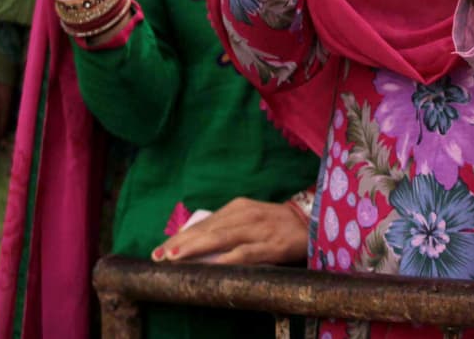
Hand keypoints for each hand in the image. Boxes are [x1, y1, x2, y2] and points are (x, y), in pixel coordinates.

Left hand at [151, 197, 309, 265]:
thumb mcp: (249, 219)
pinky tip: (211, 266)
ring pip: (221, 239)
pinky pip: (245, 253)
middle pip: (207, 230)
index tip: (159, 250)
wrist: (314, 222)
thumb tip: (193, 240)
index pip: (203, 224)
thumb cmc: (276, 223)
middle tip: (159, 256)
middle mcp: (246, 215)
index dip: (180, 237)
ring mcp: (259, 230)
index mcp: (238, 207)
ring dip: (196, 249)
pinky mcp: (272, 245)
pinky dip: (226, 259)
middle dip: (181, 243)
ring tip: (175, 258)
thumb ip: (226, 227)